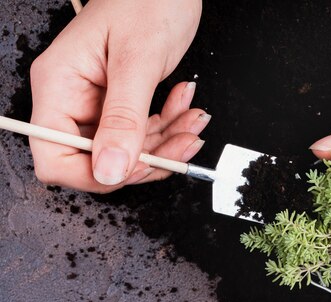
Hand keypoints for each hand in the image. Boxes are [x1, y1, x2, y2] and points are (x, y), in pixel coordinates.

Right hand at [30, 0, 205, 192]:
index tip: (134, 169)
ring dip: (165, 144)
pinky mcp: (122, 103)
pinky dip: (169, 128)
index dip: (94, 174)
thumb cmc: (147, 0)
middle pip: (98, 159)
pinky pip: (143, 133)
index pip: (55, 156)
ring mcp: (98, 102)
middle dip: (144, 159)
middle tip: (181, 145)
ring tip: (192, 122)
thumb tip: (109, 171)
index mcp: (59, 85)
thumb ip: (123, 119)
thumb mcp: (138, 61)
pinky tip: (185, 109)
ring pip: (128, 150)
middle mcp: (73, 98)